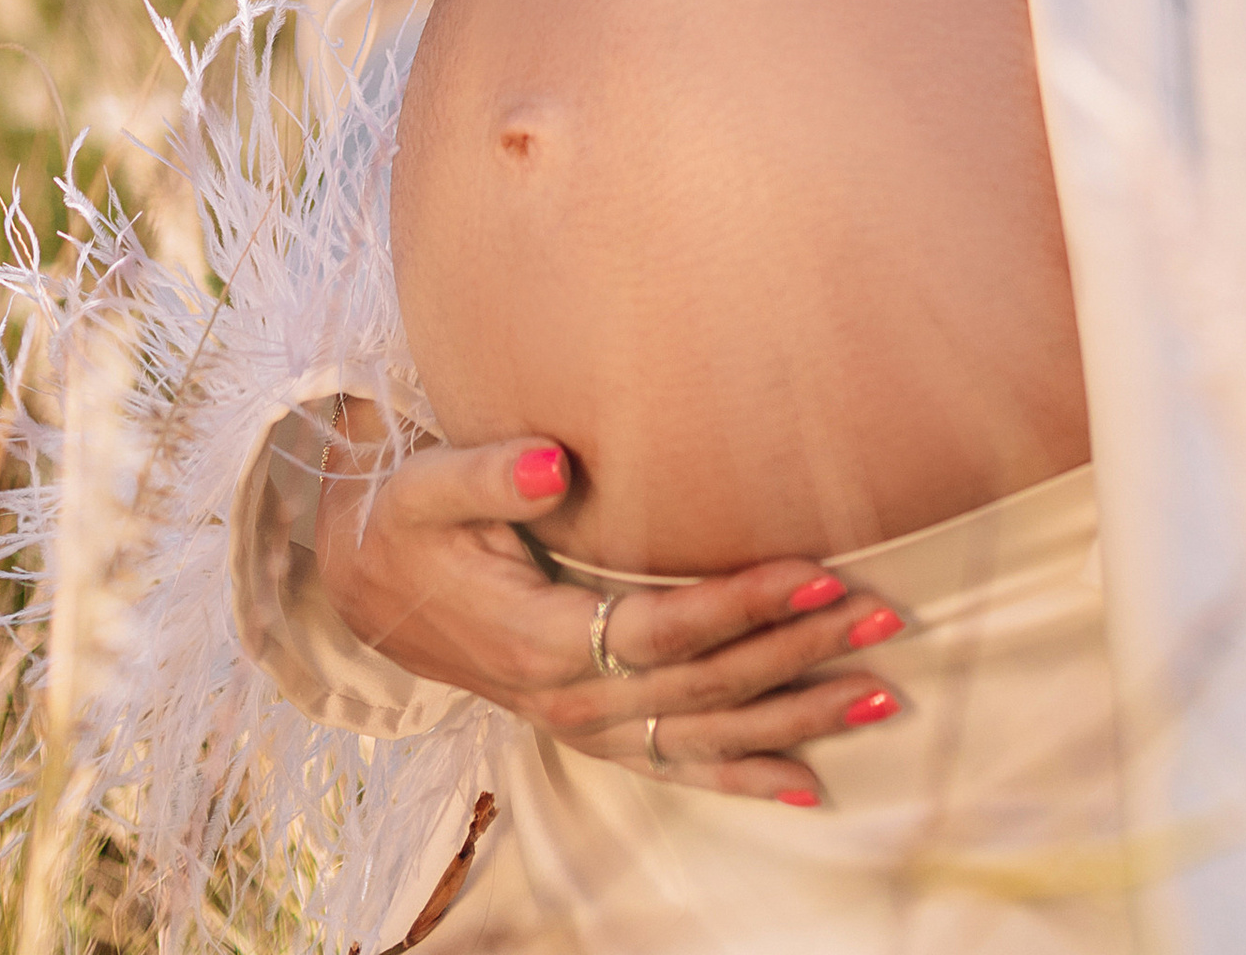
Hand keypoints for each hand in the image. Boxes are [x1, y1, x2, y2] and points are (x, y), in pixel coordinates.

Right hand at [312, 409, 905, 804]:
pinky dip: (745, 777)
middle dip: (798, 652)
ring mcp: (582, 722)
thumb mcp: (427, 485)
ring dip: (795, 719)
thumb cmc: (408, 520)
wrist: (363, 585)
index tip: (819, 569)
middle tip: (882, 614)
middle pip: (704, 686)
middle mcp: (567, 697)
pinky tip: (810, 783)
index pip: (664, 628)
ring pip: (705, 736)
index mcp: (538, 638)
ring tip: (880, 694)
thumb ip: (487, 473)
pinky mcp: (591, 728)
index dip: (743, 605)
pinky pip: (676, 766)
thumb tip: (553, 463)